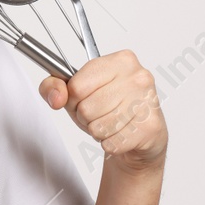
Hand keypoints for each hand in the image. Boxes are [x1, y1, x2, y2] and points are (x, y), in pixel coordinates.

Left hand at [39, 49, 166, 172]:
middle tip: (100, 114)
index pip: (76, 86)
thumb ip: (54, 86)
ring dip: (98, 132)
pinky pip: (112, 143)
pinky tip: (121, 134)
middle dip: (86, 118)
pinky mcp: (150, 127)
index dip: (74, 99)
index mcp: (120, 60)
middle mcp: (137, 77)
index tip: (85, 98)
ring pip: (99, 128)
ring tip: (111, 124)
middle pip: (87, 109)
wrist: (142, 133)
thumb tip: (56, 97)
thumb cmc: (110, 108)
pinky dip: (110, 144)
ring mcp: (147, 101)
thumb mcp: (77, 93)